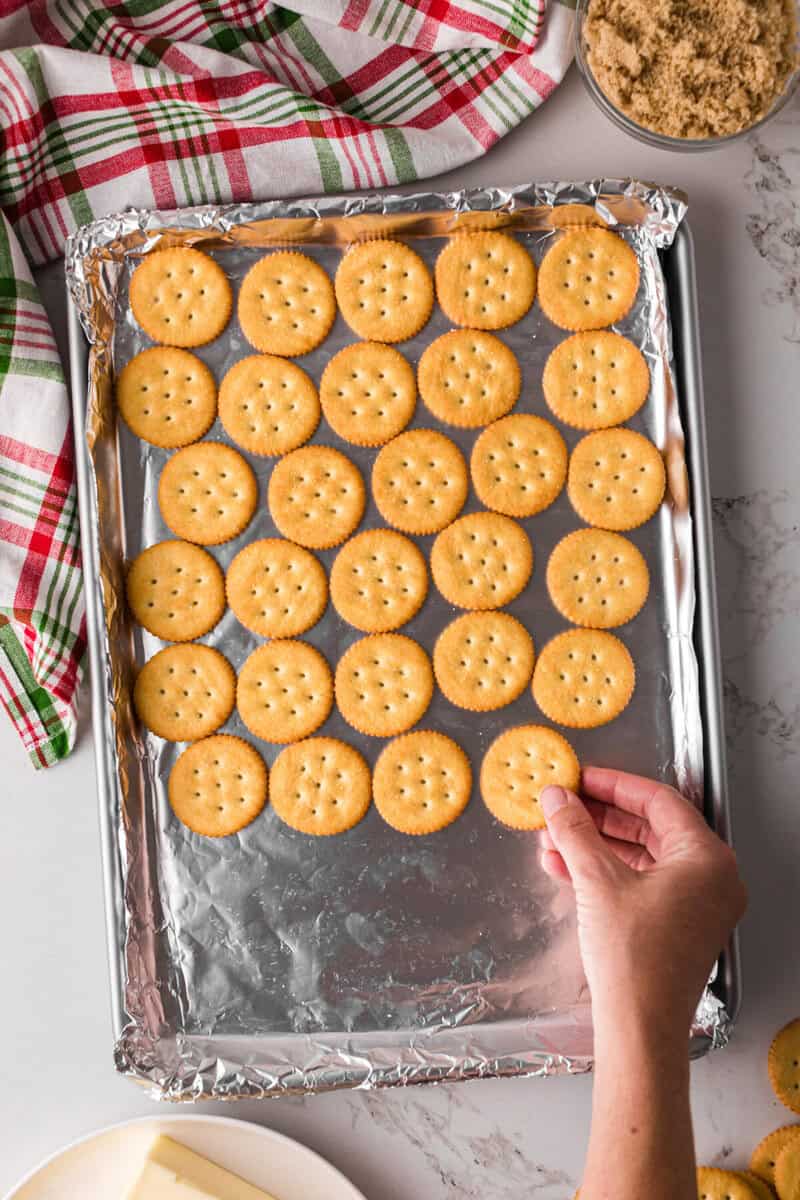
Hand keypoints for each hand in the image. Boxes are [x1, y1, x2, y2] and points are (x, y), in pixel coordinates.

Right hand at [539, 767, 745, 1043]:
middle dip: (599, 819)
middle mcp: (711, 879)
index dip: (614, 785)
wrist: (640, 1029)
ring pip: (642, 858)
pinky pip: (641, 884)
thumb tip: (557, 798)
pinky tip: (565, 868)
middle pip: (650, 828)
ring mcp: (697, 905)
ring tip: (553, 839)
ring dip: (595, 847)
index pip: (659, 801)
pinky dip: (605, 874)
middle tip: (563, 806)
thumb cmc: (633, 960)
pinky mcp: (679, 927)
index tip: (581, 779)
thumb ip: (575, 830)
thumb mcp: (596, 881)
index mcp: (707, 859)